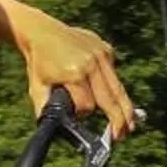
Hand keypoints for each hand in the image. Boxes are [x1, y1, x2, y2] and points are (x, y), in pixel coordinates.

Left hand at [13, 8, 139, 136]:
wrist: (41, 31)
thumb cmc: (39, 61)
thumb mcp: (37, 88)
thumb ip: (45, 110)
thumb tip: (50, 130)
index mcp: (75, 73)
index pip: (88, 106)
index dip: (82, 114)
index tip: (77, 115)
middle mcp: (92, 62)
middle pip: (112, 98)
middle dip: (118, 120)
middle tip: (121, 135)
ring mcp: (102, 54)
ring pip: (117, 88)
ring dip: (125, 108)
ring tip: (130, 124)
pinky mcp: (106, 49)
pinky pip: (112, 74)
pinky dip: (112, 86)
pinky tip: (112, 96)